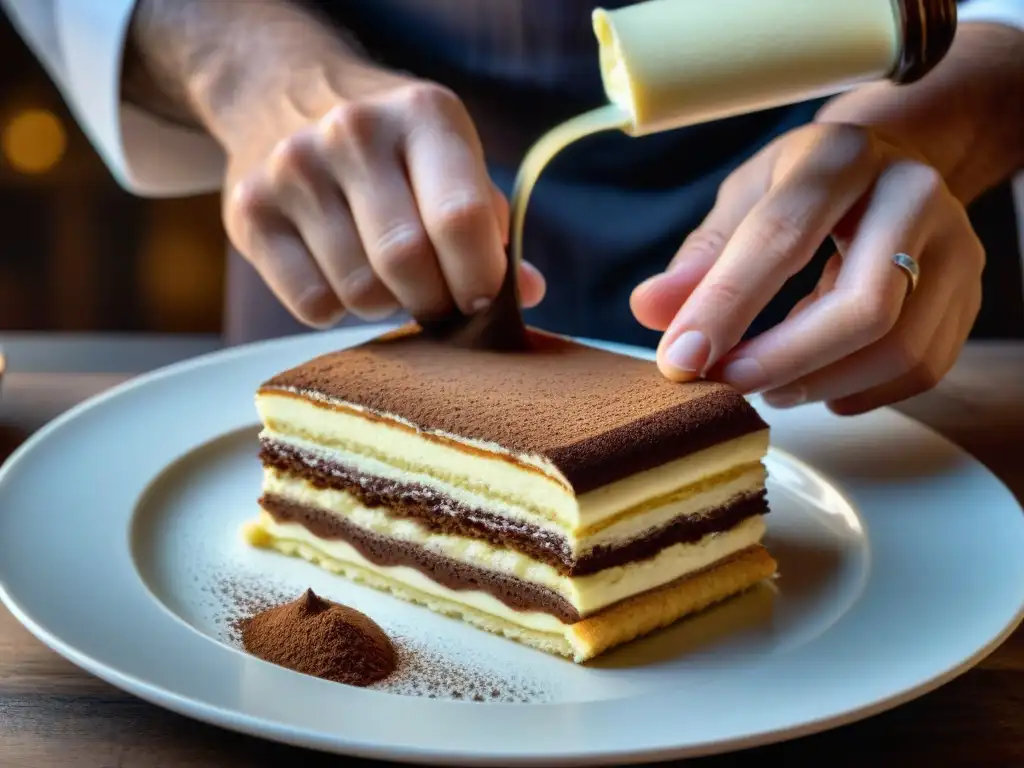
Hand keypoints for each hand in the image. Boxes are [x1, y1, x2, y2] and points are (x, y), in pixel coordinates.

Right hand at [222, 78, 544, 326]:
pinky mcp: (250, 210)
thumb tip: (524, 294)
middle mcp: (353, 132)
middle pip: (407, 262)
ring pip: (360, 292)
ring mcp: (294, 169)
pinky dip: (337, 309)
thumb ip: (488, 223)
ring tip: (385, 275)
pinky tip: (339, 272)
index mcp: (423, 115)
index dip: (479, 277)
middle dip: (433, 302)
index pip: (460, 218)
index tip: (480, 299)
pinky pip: (312, 304)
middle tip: (437, 302)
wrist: (281, 90)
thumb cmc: (390, 145)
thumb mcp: (448, 156)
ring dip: (385, 304)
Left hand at [631, 123, 983, 414]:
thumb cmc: (806, 187)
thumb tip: (650, 310)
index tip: (681, 361)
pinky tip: (817, 382)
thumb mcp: (744, 199)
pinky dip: (858, 391)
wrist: (896, 167)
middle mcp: (911, 194)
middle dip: (784, 361)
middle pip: (862, 306)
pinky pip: (920, 368)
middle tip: (728, 384)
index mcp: (839, 158)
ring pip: (896, 347)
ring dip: (819, 383)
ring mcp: (955, 246)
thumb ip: (700, 257)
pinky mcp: (970, 292)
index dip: (726, 308)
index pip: (781, 239)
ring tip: (767, 384)